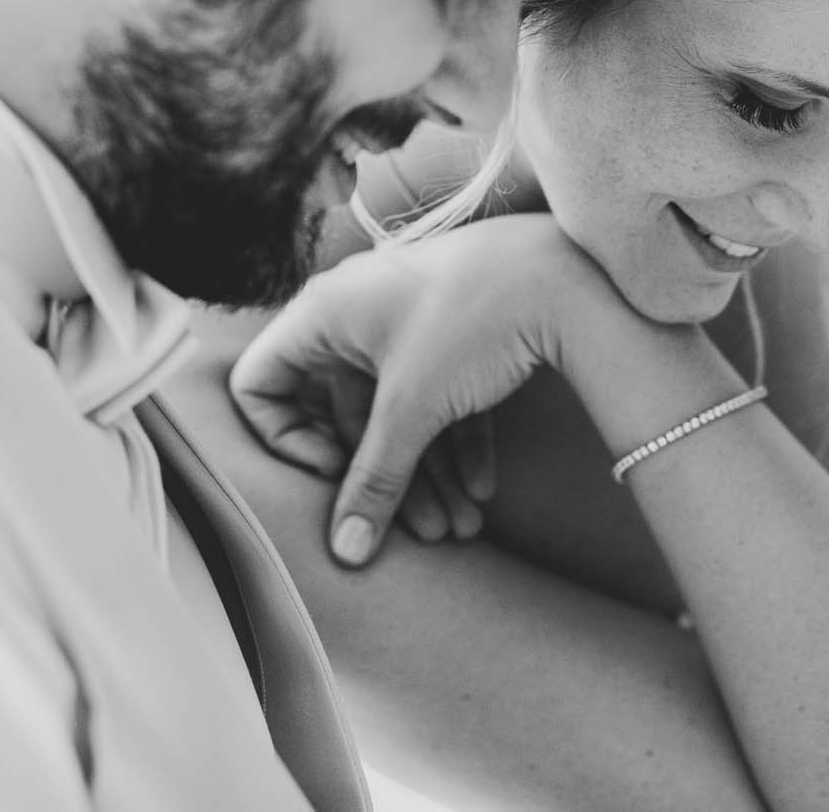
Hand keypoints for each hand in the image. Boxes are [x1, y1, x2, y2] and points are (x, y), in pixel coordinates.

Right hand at [229, 214, 604, 565]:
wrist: (568, 275)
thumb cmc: (472, 320)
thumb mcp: (413, 407)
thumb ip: (374, 480)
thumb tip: (346, 552)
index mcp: (323, 313)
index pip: (260, 382)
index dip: (283, 437)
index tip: (327, 470)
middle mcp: (357, 312)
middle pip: (343, 413)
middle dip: (382, 478)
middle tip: (420, 533)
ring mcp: (408, 320)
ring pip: (398, 411)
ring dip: (427, 474)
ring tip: (460, 530)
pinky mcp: (454, 332)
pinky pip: (438, 395)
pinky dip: (456, 441)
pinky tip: (482, 490)